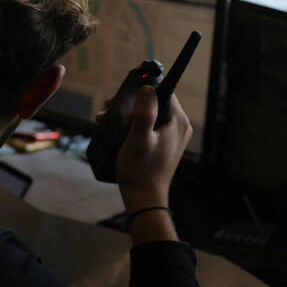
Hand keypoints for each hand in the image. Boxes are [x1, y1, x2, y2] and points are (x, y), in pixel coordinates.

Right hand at [114, 86, 192, 212]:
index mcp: (177, 122)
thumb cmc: (140, 170)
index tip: (124, 92)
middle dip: (131, 102)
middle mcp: (179, 127)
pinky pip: (150, 126)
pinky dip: (134, 125)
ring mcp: (173, 137)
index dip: (144, 89)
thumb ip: (144, 113)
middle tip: (110, 106)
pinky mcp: (165, 145)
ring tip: (106, 119)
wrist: (144, 198)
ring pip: (151, 114)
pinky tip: (116, 131)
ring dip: (129, 114)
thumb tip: (148, 87)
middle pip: (156, 102)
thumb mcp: (138, 139)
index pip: (164, 91)